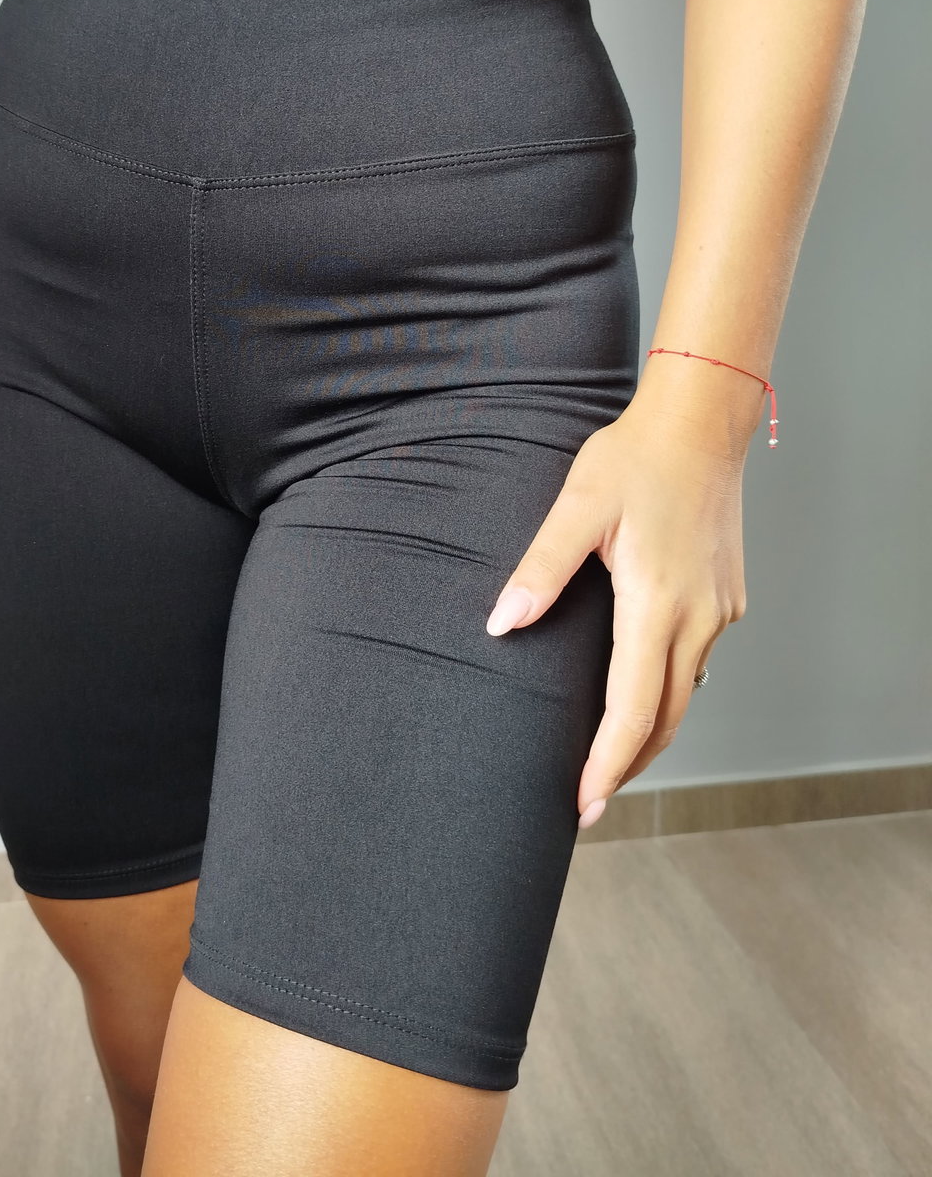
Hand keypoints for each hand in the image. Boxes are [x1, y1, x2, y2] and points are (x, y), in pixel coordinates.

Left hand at [484, 400, 747, 827]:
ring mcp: (719, 609)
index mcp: (658, 603)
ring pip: (684, 694)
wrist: (701, 424)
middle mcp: (699, 616)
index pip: (633, 710)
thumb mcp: (577, 506)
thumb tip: (502, 623)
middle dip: (626, 766)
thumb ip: (541, 568)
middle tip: (588, 802)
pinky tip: (641, 694)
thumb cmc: (635, 459)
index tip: (583, 804)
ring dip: (648, 733)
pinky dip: (666, 692)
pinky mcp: (727, 597)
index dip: (606, 765)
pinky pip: (696, 662)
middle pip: (664, 718)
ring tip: (608, 761)